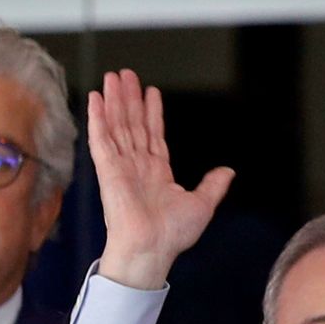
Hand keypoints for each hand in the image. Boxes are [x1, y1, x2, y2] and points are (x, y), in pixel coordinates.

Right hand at [89, 68, 233, 288]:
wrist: (152, 248)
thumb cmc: (173, 234)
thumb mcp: (202, 204)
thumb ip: (213, 185)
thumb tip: (228, 171)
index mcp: (157, 173)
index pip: (154, 135)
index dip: (152, 113)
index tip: (152, 92)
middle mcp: (137, 166)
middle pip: (132, 124)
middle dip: (130, 99)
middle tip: (127, 74)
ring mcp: (121, 166)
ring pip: (117, 125)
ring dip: (115, 100)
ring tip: (113, 77)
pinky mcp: (107, 169)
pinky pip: (100, 139)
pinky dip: (98, 118)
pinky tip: (96, 99)